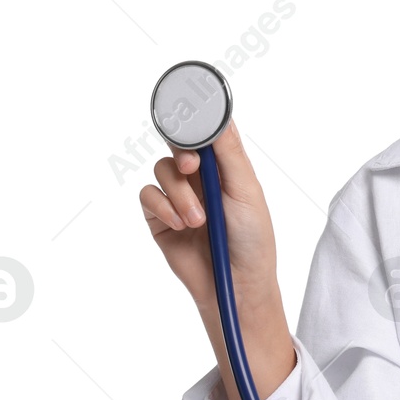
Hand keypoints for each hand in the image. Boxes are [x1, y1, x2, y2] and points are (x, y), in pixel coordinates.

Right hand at [140, 118, 289, 366]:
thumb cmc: (251, 238)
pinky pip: (148, 196)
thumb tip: (219, 116)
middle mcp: (200, 176)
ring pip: (161, 170)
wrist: (235, 284)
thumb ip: (229, 154)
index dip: (195, 122)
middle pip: (178, 144)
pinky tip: (179, 225)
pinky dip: (162, 208)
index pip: (206, 132)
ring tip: (198, 220)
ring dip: (179, 194)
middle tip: (192, 166)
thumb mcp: (245, 191)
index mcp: (226, 165)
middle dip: (182, 152)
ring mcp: (179, 195)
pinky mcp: (160, 217)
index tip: (189, 118)